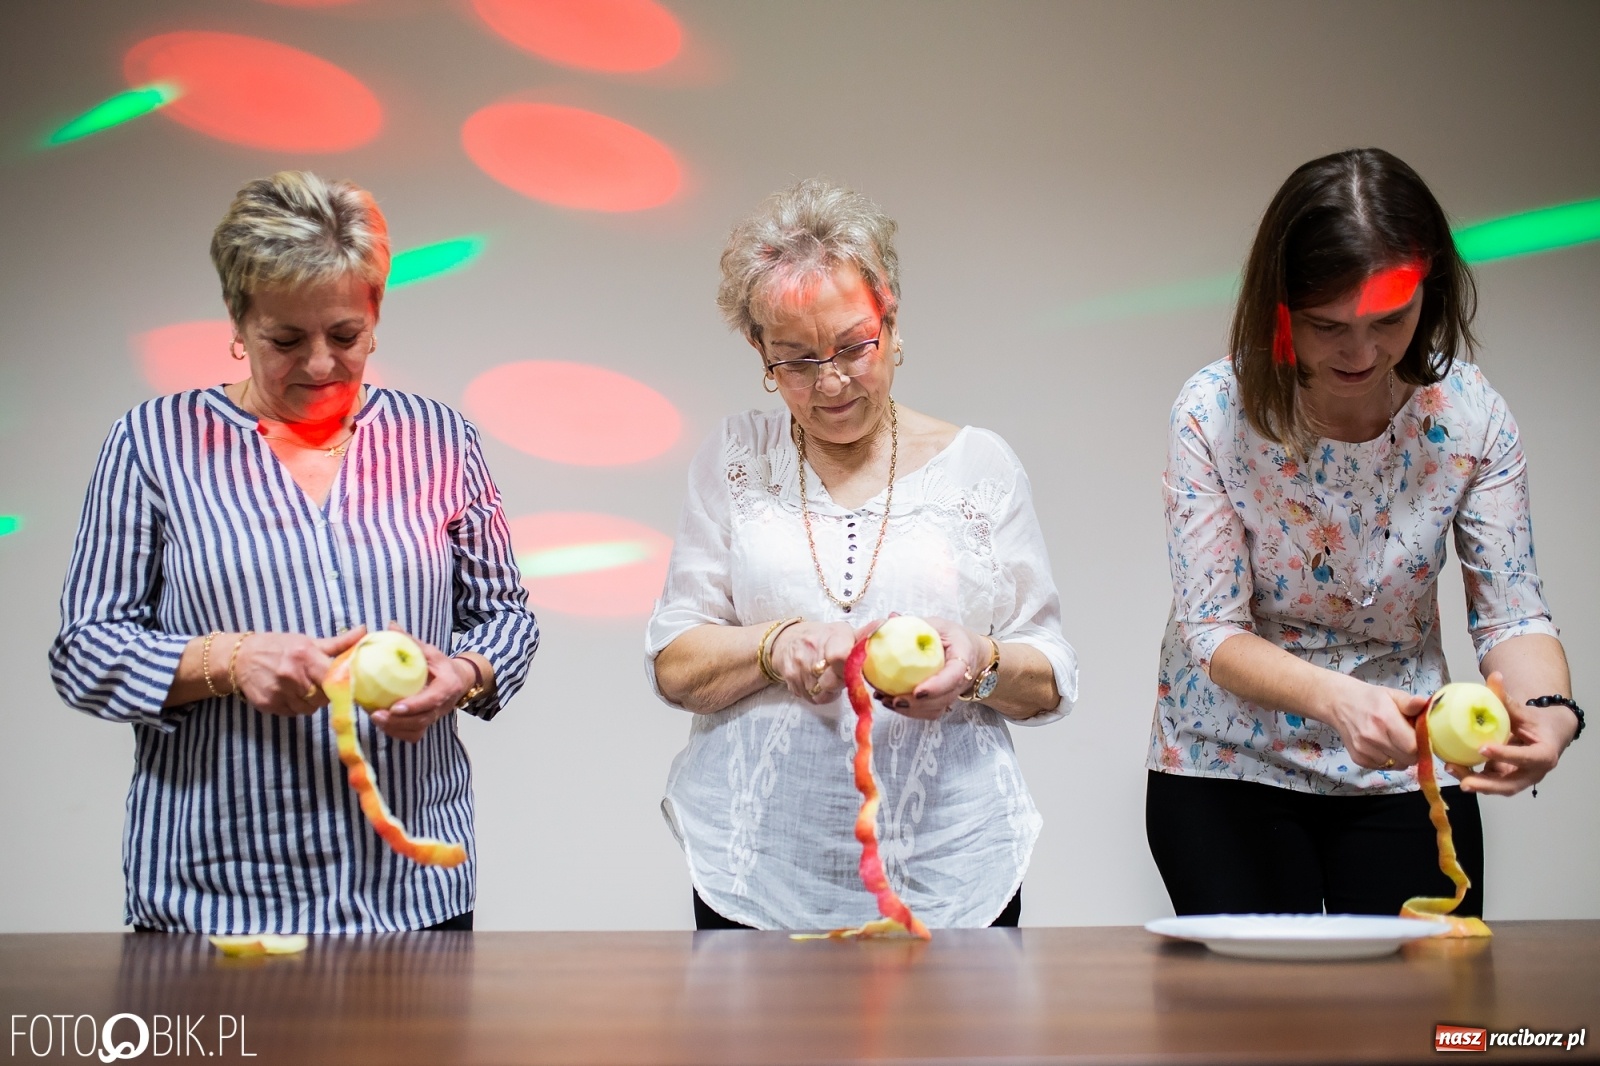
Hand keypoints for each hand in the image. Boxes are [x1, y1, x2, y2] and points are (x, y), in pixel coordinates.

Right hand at [234, 626, 366, 716]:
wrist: (240, 658)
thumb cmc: (279, 647)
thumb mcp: (308, 641)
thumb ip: (339, 643)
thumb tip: (365, 631)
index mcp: (305, 657)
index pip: (334, 679)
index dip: (339, 683)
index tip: (340, 683)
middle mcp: (292, 675)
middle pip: (323, 698)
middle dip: (324, 693)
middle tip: (317, 683)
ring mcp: (279, 692)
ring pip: (309, 709)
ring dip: (310, 702)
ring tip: (302, 687)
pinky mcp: (269, 705)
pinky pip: (293, 713)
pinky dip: (295, 707)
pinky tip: (288, 694)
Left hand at [368, 623, 471, 742]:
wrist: (460, 680)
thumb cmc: (442, 665)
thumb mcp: (430, 651)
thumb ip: (411, 642)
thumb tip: (390, 626)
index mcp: (447, 686)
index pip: (432, 699)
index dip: (414, 705)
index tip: (395, 707)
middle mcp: (443, 705)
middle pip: (422, 719)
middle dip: (398, 721)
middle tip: (376, 715)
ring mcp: (435, 717)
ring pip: (416, 730)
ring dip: (395, 728)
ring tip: (375, 719)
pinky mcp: (427, 723)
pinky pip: (413, 735)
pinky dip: (397, 733)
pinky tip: (382, 725)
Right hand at [769, 619, 857, 706]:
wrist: (785, 640)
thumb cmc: (820, 637)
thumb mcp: (842, 632)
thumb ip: (864, 635)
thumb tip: (885, 626)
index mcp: (832, 636)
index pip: (841, 657)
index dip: (851, 669)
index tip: (855, 669)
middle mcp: (812, 651)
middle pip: (834, 682)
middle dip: (842, 682)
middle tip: (843, 674)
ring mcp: (800, 668)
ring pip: (824, 695)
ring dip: (831, 691)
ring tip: (830, 677)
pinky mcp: (791, 681)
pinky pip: (812, 699)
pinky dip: (818, 695)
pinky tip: (818, 682)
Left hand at [873, 617, 988, 721]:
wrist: (971, 654)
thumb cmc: (954, 638)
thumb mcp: (940, 625)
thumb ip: (918, 623)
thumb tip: (891, 617)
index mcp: (963, 659)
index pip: (954, 676)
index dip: (937, 686)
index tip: (917, 692)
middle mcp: (960, 681)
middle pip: (942, 699)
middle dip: (917, 704)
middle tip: (893, 699)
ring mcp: (952, 694)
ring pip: (934, 710)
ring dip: (909, 710)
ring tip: (886, 700)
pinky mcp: (942, 702)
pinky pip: (927, 712)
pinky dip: (908, 711)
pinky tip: (889, 702)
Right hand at [1320, 675, 1427, 769]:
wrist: (1338, 704)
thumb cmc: (1370, 698)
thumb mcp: (1392, 695)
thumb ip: (1409, 702)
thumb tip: (1423, 704)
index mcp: (1386, 720)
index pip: (1413, 747)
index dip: (1422, 744)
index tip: (1420, 737)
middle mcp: (1374, 738)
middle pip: (1408, 759)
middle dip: (1414, 752)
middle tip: (1408, 739)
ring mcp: (1364, 751)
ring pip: (1397, 766)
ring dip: (1401, 757)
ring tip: (1393, 742)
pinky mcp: (1359, 759)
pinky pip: (1383, 767)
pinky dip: (1388, 760)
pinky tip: (1382, 746)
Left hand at [1449, 672, 1577, 794]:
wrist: (1548, 735)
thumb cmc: (1536, 723)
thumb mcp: (1523, 711)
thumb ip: (1507, 699)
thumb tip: (1494, 676)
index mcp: (1544, 755)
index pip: (1525, 757)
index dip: (1505, 755)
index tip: (1483, 748)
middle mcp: (1534, 772)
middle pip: (1511, 785)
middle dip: (1486, 785)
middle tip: (1464, 782)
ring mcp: (1520, 778)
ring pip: (1498, 787)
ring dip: (1475, 783)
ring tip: (1451, 770)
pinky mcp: (1508, 780)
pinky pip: (1490, 782)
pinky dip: (1472, 777)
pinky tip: (1453, 767)